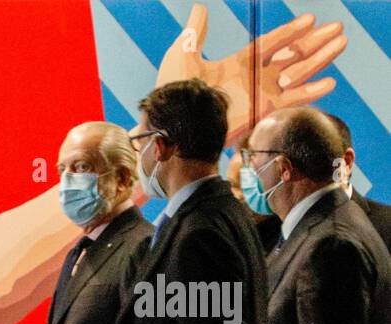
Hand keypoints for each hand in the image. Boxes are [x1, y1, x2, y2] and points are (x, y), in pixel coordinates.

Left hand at [156, 4, 346, 142]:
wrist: (173, 120)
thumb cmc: (173, 91)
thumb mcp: (182, 54)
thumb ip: (195, 33)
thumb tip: (199, 9)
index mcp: (236, 64)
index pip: (270, 44)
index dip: (289, 32)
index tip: (310, 19)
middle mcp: (251, 79)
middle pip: (291, 56)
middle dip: (314, 42)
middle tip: (338, 28)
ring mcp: (258, 95)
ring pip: (297, 73)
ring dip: (320, 58)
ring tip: (341, 43)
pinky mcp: (261, 112)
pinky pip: (291, 100)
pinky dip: (310, 92)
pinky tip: (329, 81)